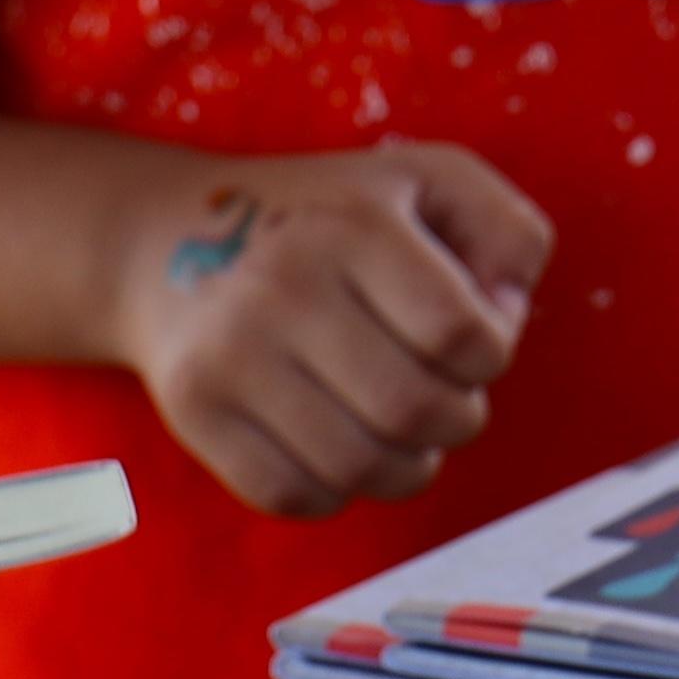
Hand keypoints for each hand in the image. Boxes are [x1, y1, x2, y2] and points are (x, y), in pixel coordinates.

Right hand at [115, 142, 550, 521]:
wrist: (168, 241)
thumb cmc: (331, 220)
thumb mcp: (431, 183)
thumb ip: (510, 233)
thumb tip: (507, 315)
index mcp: (353, 223)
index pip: (464, 336)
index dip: (491, 355)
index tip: (466, 340)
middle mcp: (284, 284)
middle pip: (418, 411)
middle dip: (455, 418)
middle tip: (439, 394)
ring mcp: (232, 352)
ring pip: (364, 467)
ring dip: (405, 464)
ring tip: (396, 426)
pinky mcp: (196, 410)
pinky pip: (298, 494)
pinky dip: (336, 488)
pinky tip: (336, 442)